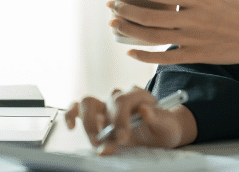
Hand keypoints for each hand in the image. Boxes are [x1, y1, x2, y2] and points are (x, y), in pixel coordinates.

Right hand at [63, 86, 192, 154]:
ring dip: (89, 124)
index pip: (124, 100)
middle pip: (106, 102)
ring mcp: (106, 104)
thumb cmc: (164, 127)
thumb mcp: (167, 125)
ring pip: (88, 103)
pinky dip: (71, 114)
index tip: (122, 137)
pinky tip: (71, 126)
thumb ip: (157, 118)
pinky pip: (78, 108)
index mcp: (139, 94)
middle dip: (106, 125)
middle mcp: (120, 96)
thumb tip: (144, 110)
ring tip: (96, 142)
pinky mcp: (96, 114)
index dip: (120, 118)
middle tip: (109, 143)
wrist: (160, 131)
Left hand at [109, 0, 238, 66]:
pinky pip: (164, 58)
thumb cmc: (234, 11)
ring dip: (129, 30)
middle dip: (125, 10)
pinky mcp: (195, 56)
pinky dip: (144, 55)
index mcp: (196, 0)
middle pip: (150, 16)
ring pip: (153, 37)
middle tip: (111, 5)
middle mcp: (193, 20)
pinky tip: (130, 50)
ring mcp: (193, 40)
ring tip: (114, 23)